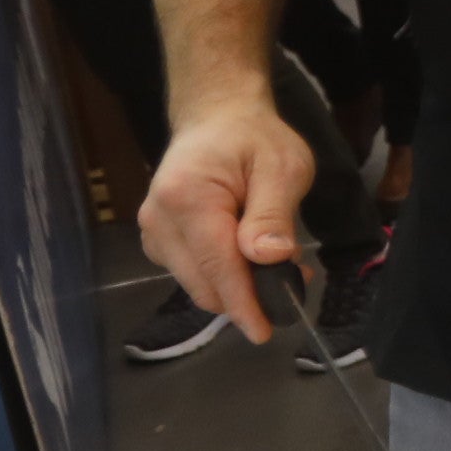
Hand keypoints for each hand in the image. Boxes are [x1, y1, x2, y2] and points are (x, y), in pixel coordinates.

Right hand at [139, 97, 320, 344]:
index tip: (264, 331)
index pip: (217, 266)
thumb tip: (268, 258)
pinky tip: (251, 258)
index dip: (243, 303)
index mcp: (187, 198)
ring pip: (197, 284)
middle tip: (296, 278)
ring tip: (280, 262)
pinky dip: (223, 276)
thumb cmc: (253, 138)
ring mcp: (154, 232)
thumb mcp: (282, 167)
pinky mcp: (159, 241)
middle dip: (248, 295)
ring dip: (237, 287)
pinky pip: (192, 273)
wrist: (217, 118)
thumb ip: (273, 214)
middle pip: (203, 283)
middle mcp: (159, 219)